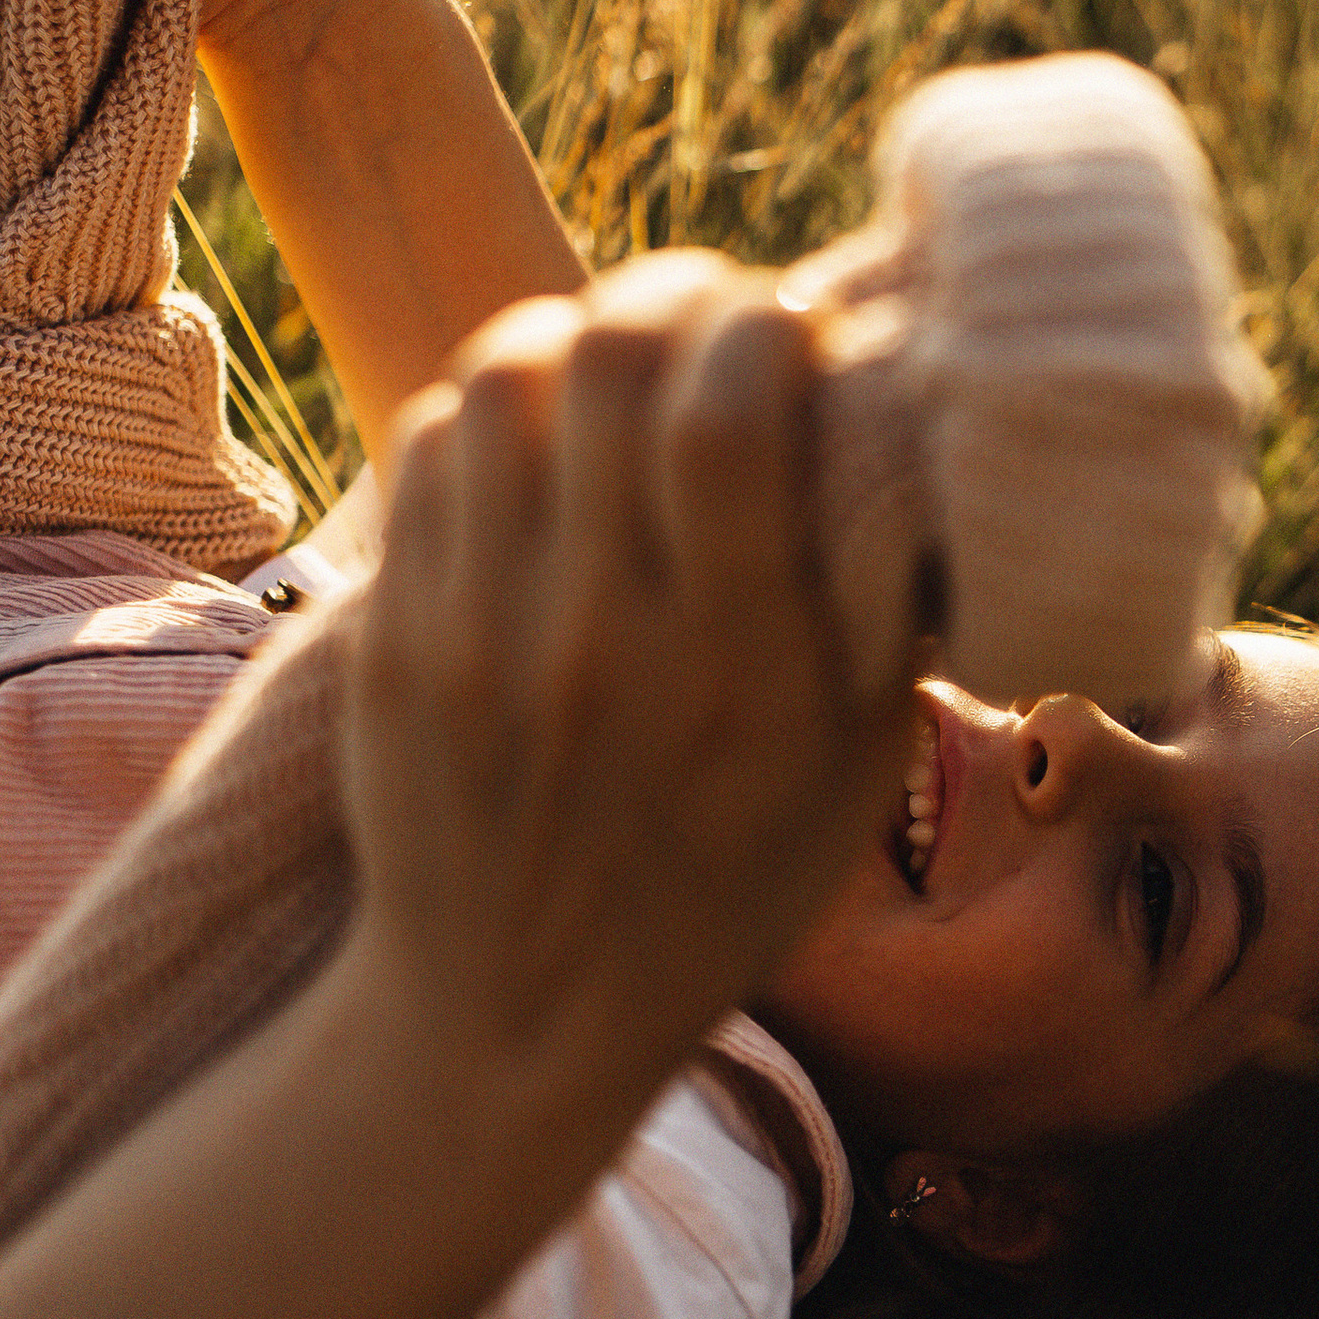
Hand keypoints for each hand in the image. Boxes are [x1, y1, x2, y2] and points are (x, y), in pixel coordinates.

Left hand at [339, 256, 911, 1152]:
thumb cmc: (722, 881)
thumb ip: (889, 603)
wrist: (515, 1019)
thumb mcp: (853, 768)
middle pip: (605, 354)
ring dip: (571, 343)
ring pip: (502, 375)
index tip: (787, 337)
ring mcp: (482, 638)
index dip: (760, 325)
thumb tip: (922, 419)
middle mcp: (606, 643)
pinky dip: (491, 418)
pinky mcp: (395, 640)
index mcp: (744, 673)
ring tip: (612, 380)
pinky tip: (535, 458)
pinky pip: (430, 445)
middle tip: (700, 323)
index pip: (727, 414)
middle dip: (668, 298)